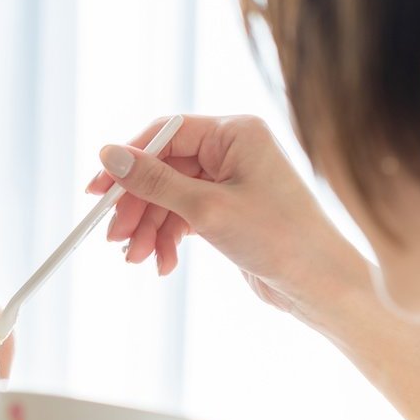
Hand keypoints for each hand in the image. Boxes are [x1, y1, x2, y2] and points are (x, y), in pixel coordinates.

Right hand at [92, 114, 367, 321]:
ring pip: (171, 197)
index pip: (166, 133)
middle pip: (164, 168)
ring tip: (137, 259)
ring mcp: (232, 182)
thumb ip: (154, 182)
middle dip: (138, 205)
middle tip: (114, 238)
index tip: (98, 190)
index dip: (128, 161)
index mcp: (236, 133)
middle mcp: (234, 151)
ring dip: (150, 229)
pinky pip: (186, 216)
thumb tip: (109, 155)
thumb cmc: (278, 239)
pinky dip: (170, 239)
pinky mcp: (230, 211)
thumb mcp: (207, 210)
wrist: (321, 285)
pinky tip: (162, 264)